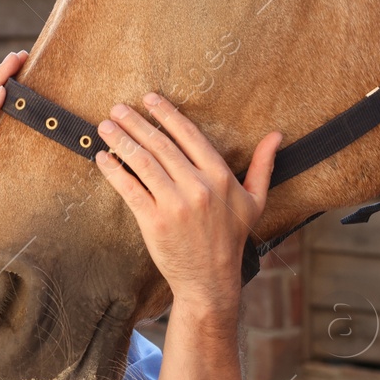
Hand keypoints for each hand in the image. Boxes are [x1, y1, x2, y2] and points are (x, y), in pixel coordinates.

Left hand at [95, 92, 281, 318]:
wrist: (210, 280)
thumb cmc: (231, 239)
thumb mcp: (255, 201)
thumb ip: (263, 166)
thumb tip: (276, 135)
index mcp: (220, 177)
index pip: (189, 136)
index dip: (167, 115)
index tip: (150, 99)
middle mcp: (197, 187)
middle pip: (161, 145)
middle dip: (136, 123)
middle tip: (117, 108)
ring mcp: (174, 205)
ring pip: (143, 163)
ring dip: (121, 140)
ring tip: (105, 126)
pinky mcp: (154, 222)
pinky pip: (129, 189)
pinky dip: (114, 171)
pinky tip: (103, 157)